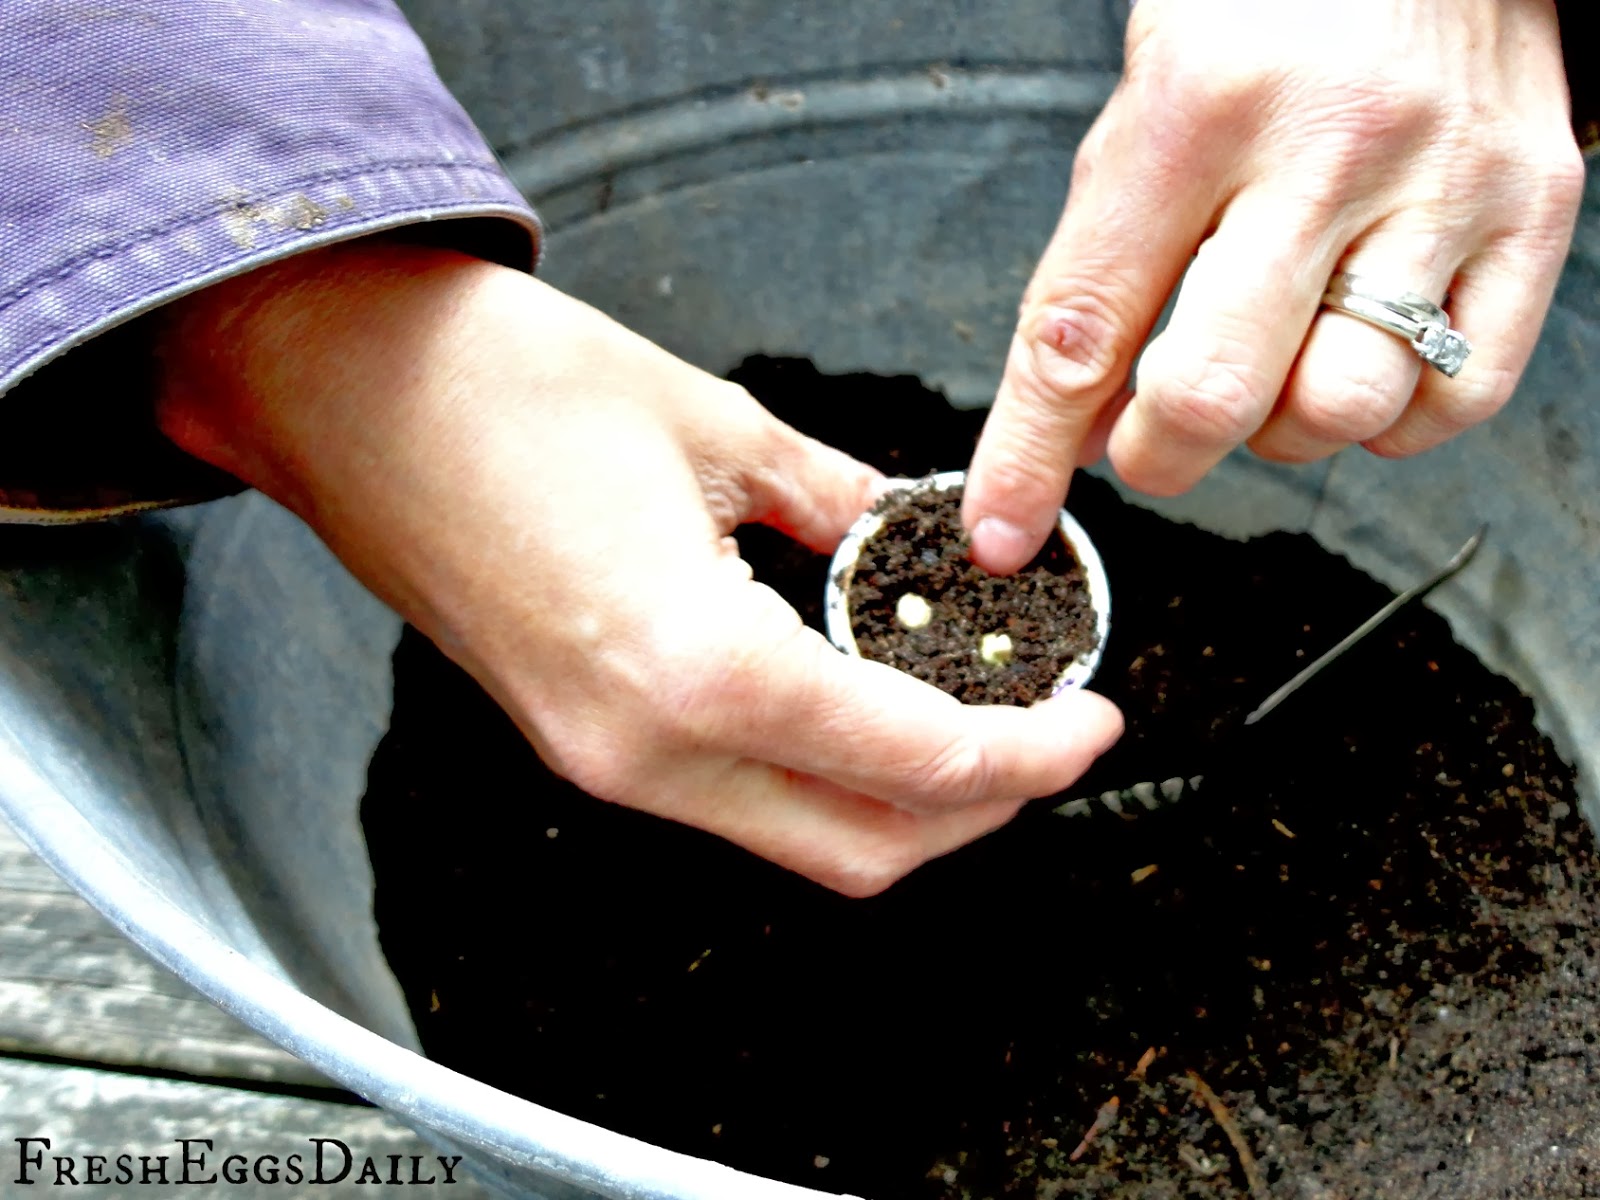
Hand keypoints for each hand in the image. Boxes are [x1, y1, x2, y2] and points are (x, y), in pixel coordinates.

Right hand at [154, 239, 1122, 894]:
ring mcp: (604, 762)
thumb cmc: (507, 388)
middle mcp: (644, 752)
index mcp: (694, 667)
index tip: (1086, 719)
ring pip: (799, 837)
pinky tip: (861, 701)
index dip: (1025, 755)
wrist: (350, 397)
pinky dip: (822, 773)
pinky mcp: (582, 744)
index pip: (911, 761)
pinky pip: (734, 799)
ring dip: (902, 798)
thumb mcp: (717, 424)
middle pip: (862, 848)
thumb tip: (909, 543)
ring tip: (971, 716)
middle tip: (1046, 731)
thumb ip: (838, 504)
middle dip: (981, 806)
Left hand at [964, 0, 1585, 573]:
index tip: (1001, 531)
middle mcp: (1327, 147)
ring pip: (1339, 410)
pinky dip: (1387, 423)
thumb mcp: (1145, 111)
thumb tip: (1078, 428)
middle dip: (1156, 456)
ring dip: (1277, 434)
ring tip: (1268, 368)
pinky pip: (1456, 398)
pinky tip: (1352, 361)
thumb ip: (1104, 266)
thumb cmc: (1268, 12)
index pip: (1083, 326)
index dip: (1027, 455)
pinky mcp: (1533, 212)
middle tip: (1147, 441)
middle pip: (1215, 393)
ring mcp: (1442, 183)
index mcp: (1196, 108)